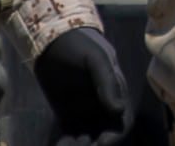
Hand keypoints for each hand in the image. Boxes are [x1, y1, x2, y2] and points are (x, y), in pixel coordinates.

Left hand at [34, 27, 129, 142]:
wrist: (53, 40)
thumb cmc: (80, 45)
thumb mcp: (96, 59)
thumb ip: (107, 82)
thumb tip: (118, 110)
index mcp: (115, 94)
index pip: (121, 123)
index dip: (113, 137)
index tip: (100, 144)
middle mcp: (103, 107)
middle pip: (104, 135)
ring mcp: (85, 112)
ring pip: (86, 139)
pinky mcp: (67, 115)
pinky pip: (69, 136)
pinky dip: (65, 145)